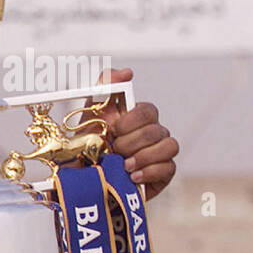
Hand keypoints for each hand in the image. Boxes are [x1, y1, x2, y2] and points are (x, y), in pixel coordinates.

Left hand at [94, 68, 178, 199]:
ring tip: (123, 165)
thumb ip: (104, 86)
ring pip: (169, 146)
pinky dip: (150, 172)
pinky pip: (169, 167)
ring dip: (143, 156)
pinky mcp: (163, 173)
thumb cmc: (88, 147)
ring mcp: (159, 153)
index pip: (147, 111)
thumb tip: (127, 72)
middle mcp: (152, 133)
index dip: (131, 121)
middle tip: (113, 150)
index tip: (113, 129)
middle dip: (130, 142)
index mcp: (137, 118)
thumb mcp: (90, 114)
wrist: (83, 180)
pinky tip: (132, 177)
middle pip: (156, 130)